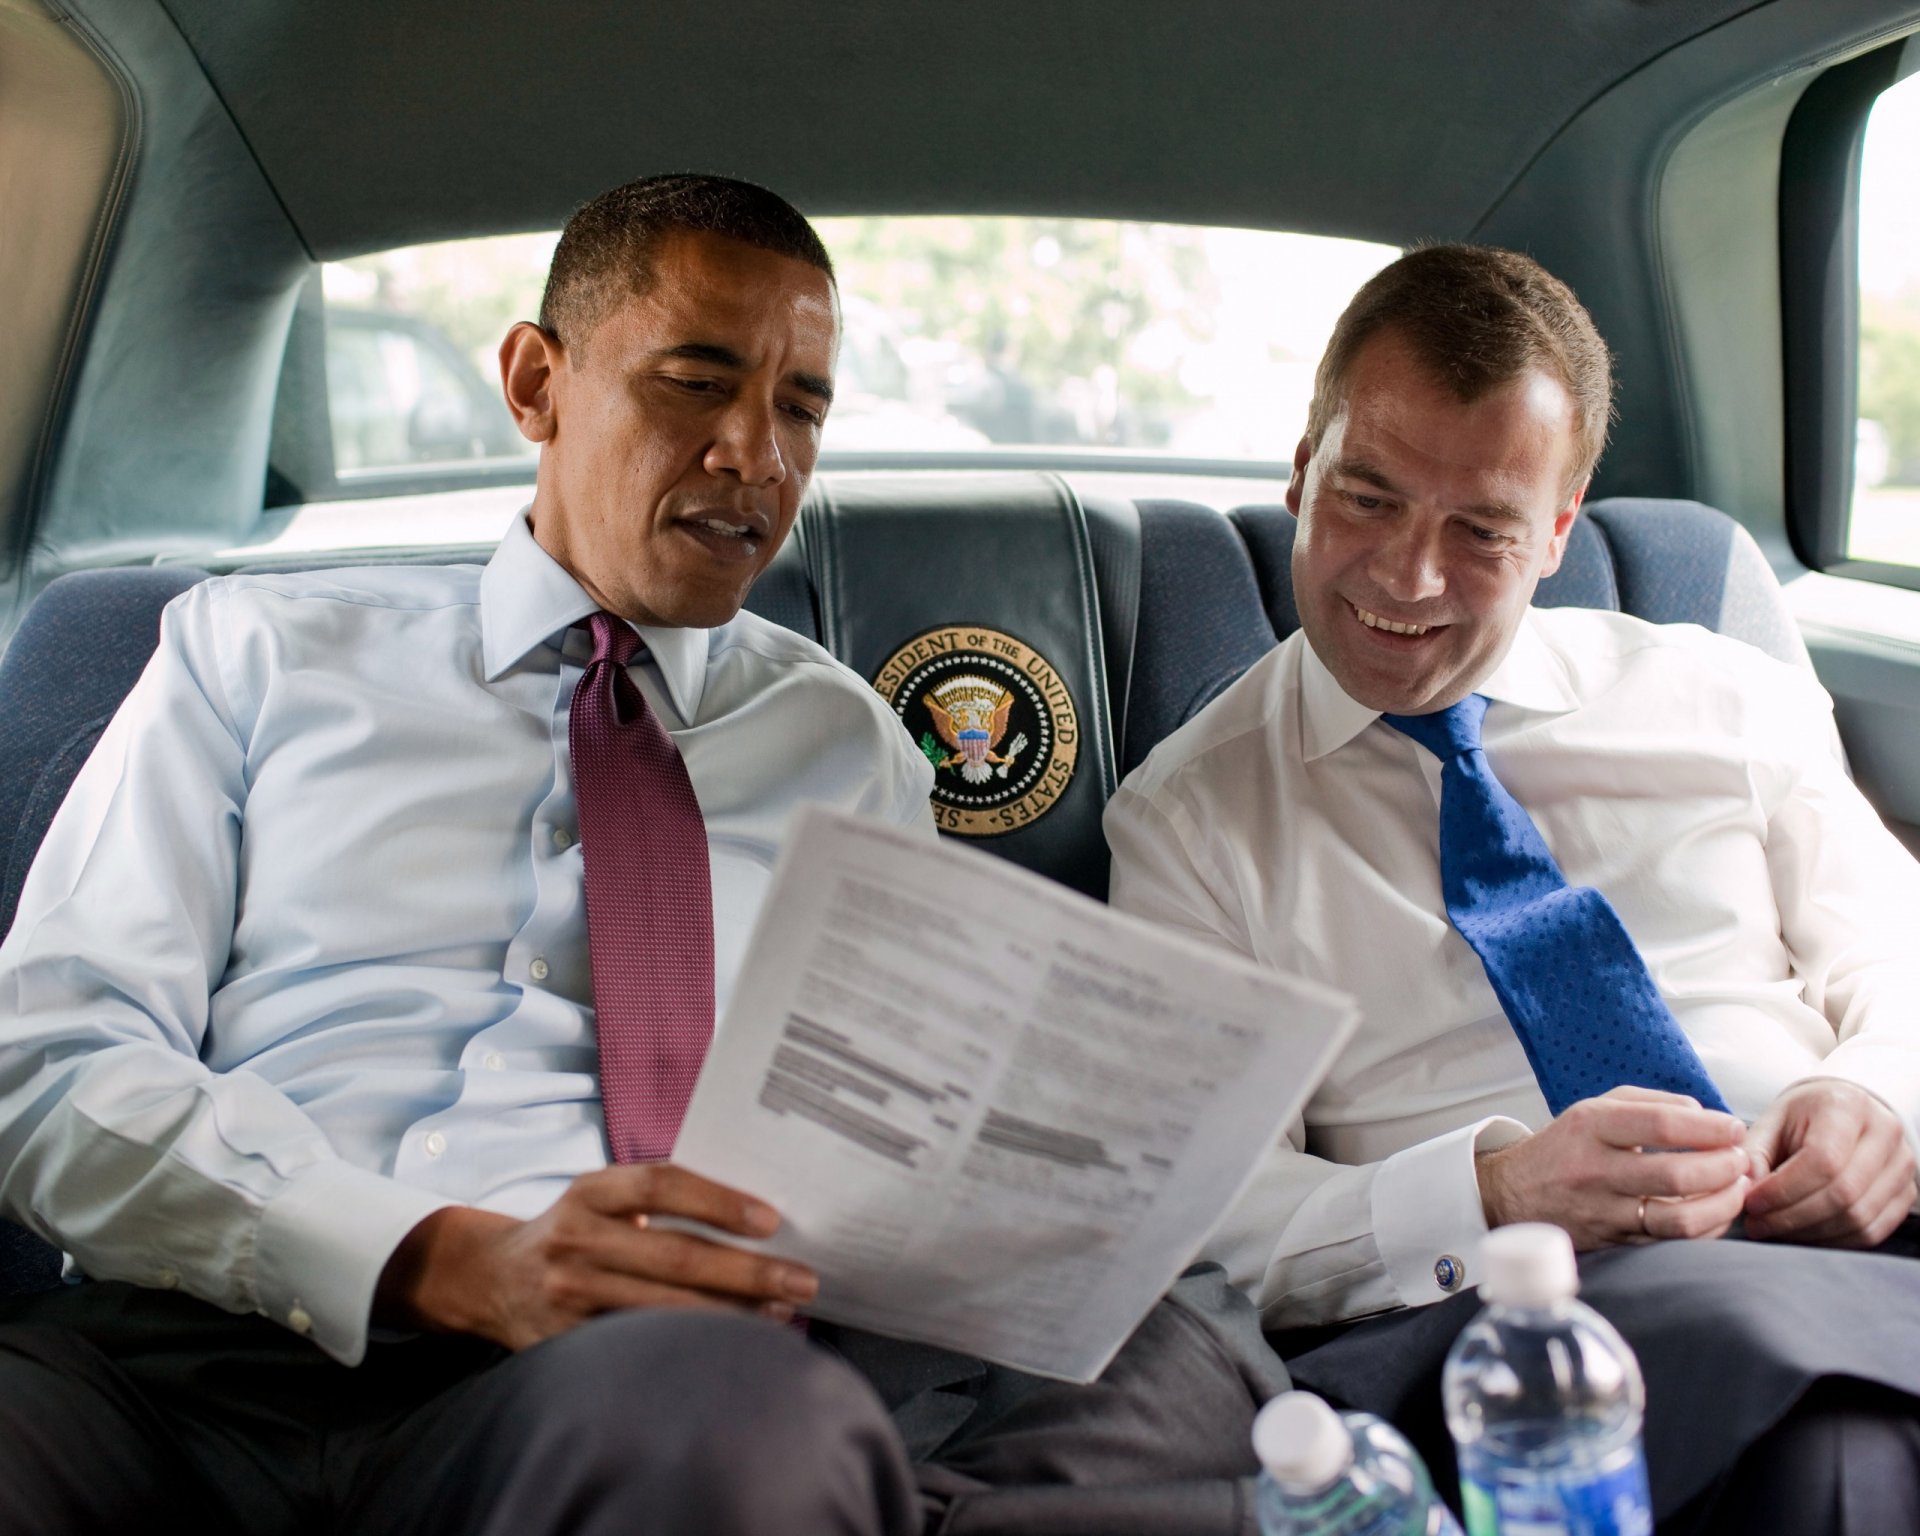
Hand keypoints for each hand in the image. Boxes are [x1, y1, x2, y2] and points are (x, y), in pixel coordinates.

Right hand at [375, 1164, 819, 1349]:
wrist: (488, 1278)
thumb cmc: (572, 1231)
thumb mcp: (598, 1197)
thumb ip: (656, 1198)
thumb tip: (752, 1216)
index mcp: (588, 1192)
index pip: (660, 1184)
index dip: (717, 1200)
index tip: (770, 1219)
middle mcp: (576, 1240)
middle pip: (673, 1255)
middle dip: (746, 1271)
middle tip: (803, 1279)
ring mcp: (568, 1295)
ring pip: (661, 1309)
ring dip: (730, 1315)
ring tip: (782, 1314)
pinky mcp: (564, 1343)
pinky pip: (637, 1347)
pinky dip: (689, 1347)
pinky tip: (729, 1348)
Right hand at [1476, 1086, 1750, 1249]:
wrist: (1513, 1194)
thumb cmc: (1567, 1145)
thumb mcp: (1596, 1107)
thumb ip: (1653, 1103)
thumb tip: (1707, 1116)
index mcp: (1591, 1126)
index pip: (1662, 1125)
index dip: (1710, 1128)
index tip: (1735, 1128)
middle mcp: (1595, 1170)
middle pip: (1677, 1176)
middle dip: (1725, 1168)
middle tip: (1743, 1161)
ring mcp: (1603, 1213)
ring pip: (1679, 1220)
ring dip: (1723, 1205)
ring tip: (1738, 1189)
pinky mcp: (1613, 1244)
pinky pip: (1672, 1243)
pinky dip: (1706, 1229)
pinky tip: (1717, 1212)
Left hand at [1742, 1080, 1915, 1247]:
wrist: (1846, 1112)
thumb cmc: (1804, 1117)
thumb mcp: (1772, 1121)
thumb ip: (1753, 1152)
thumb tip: (1745, 1188)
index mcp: (1848, 1106)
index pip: (1822, 1160)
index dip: (1783, 1189)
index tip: (1751, 1202)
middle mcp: (1885, 1133)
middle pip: (1843, 1193)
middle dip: (1793, 1216)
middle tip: (1758, 1224)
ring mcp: (1902, 1165)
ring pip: (1859, 1218)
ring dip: (1810, 1233)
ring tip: (1775, 1229)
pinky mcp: (1906, 1193)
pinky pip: (1873, 1231)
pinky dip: (1834, 1240)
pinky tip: (1804, 1235)